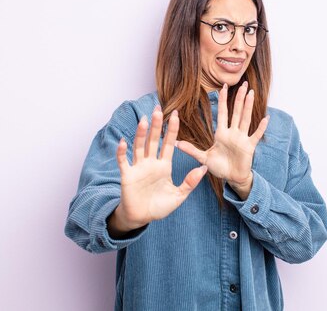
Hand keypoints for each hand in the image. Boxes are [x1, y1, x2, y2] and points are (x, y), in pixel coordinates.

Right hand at [108, 106, 207, 237]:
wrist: (141, 218)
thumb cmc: (159, 207)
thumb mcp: (178, 196)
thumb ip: (190, 182)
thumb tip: (204, 168)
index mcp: (164, 166)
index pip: (168, 144)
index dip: (172, 130)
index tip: (175, 114)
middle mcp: (151, 163)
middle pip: (153, 140)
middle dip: (156, 125)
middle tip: (158, 108)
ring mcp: (138, 168)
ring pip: (139, 147)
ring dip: (141, 134)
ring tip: (144, 120)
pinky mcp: (127, 175)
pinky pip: (123, 162)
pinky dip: (122, 152)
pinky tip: (123, 142)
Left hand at [176, 82, 268, 199]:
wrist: (232, 178)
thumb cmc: (219, 167)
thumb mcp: (203, 158)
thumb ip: (191, 150)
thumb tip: (176, 143)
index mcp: (221, 133)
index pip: (223, 113)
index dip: (223, 100)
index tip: (223, 86)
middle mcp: (232, 133)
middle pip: (236, 111)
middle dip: (239, 98)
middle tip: (243, 84)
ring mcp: (242, 138)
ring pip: (245, 119)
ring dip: (248, 106)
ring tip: (251, 93)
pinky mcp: (249, 147)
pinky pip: (256, 135)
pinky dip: (261, 127)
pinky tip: (265, 118)